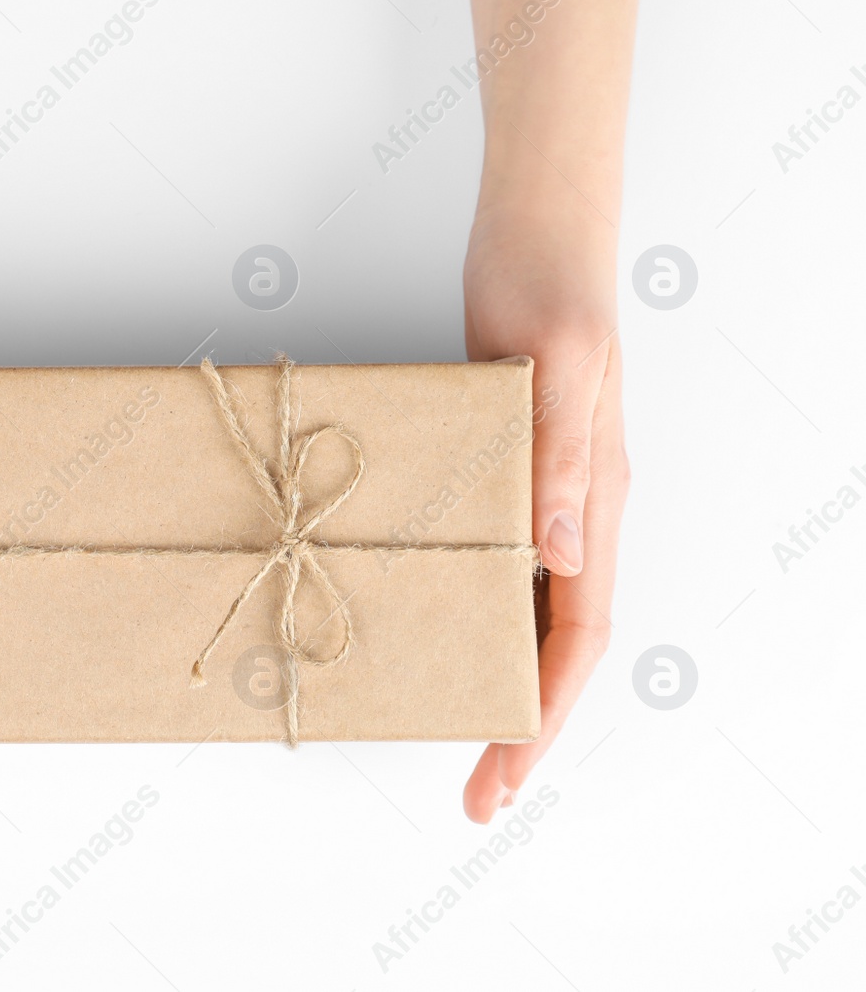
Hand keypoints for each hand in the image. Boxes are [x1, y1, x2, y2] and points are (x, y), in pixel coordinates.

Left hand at [459, 204, 629, 822]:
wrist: (534, 230)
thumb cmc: (552, 289)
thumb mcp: (559, 369)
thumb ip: (558, 462)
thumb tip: (563, 557)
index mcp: (596, 503)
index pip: (578, 637)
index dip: (543, 715)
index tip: (503, 774)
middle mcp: (571, 512)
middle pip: (550, 642)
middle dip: (517, 722)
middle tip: (475, 789)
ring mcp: (535, 494)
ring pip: (520, 609)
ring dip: (488, 673)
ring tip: (444, 728)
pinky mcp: (498, 468)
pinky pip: (488, 558)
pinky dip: (464, 605)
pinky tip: (423, 624)